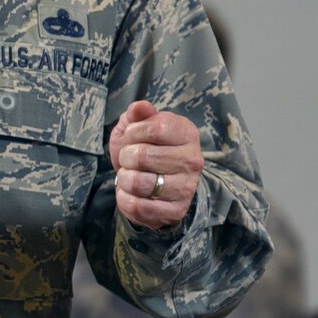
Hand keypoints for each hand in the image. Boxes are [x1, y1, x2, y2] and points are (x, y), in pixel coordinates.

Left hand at [108, 99, 203, 230]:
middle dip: (125, 158)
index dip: (133, 133)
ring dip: (124, 179)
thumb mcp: (137, 127)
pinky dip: (125, 199)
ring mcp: (187, 187)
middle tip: (130, 160)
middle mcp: (193, 160)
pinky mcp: (176, 210)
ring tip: (131, 176)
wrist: (152, 185)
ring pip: (138, 182)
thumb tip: (140, 107)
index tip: (132, 137)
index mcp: (187, 133)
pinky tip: (131, 193)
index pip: (155, 128)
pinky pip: (137, 206)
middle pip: (142, 156)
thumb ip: (137, 114)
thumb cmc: (143, 149)